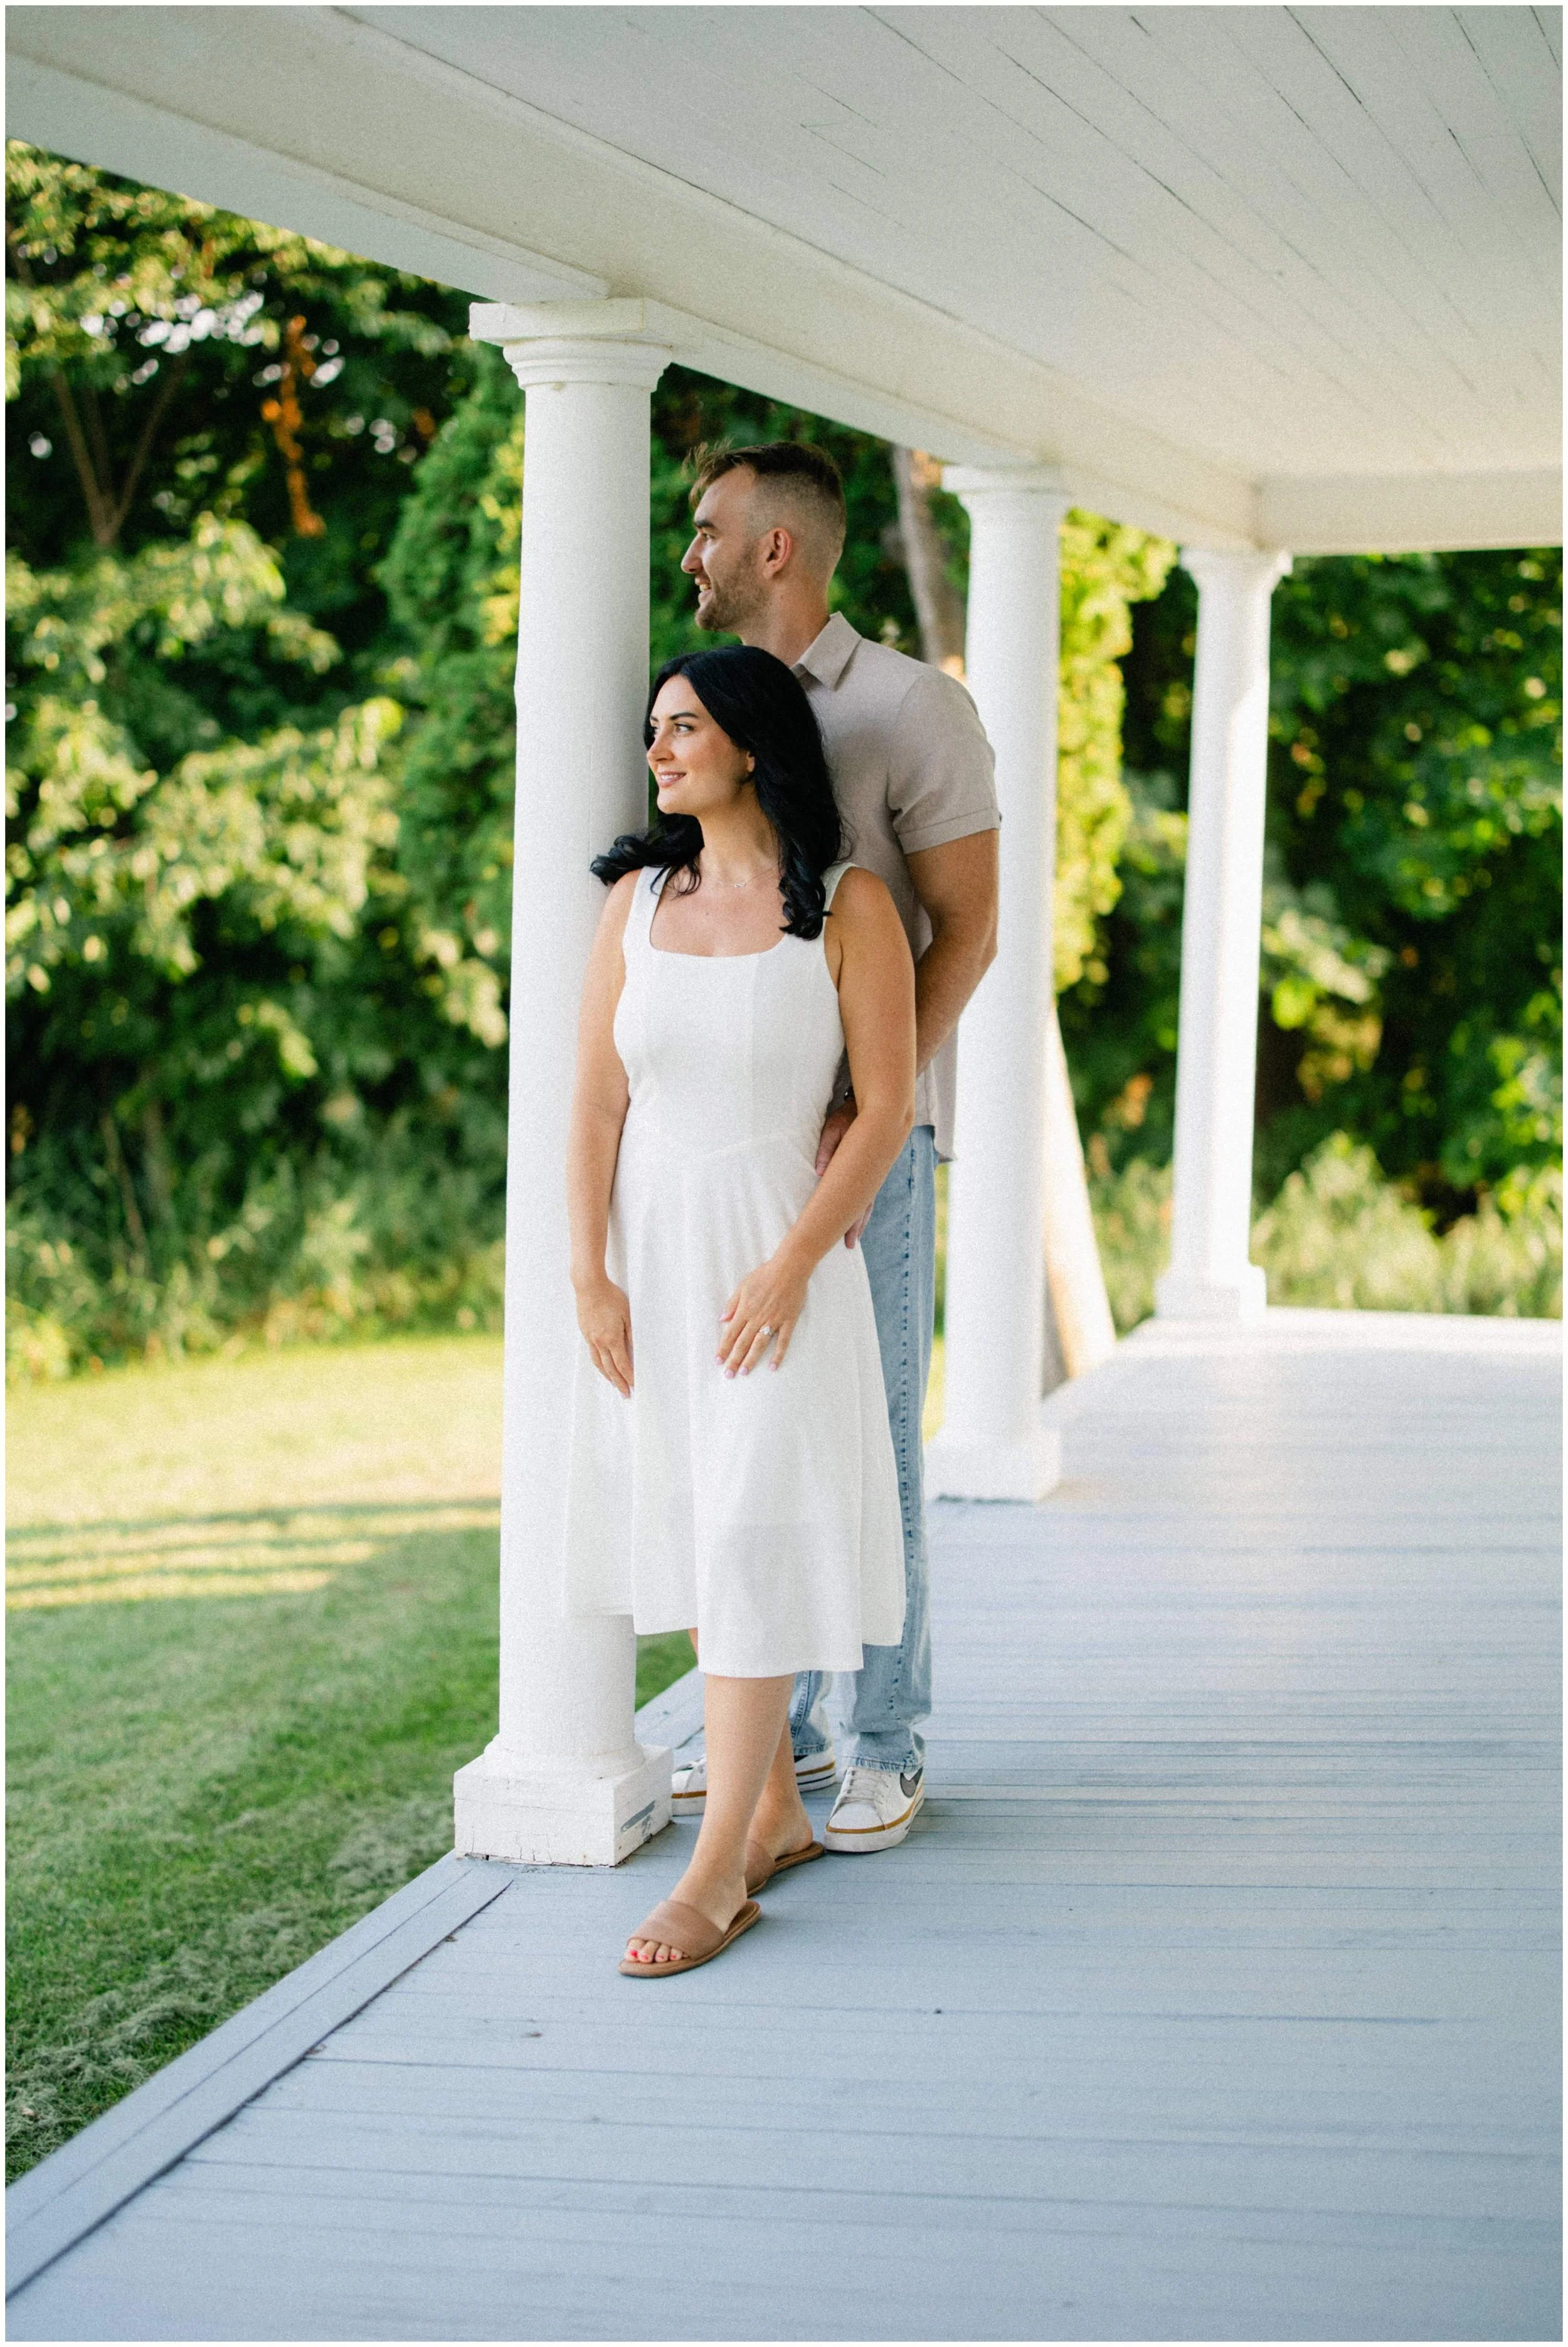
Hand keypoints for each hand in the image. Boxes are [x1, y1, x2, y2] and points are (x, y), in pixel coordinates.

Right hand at [575, 1276, 632, 1396]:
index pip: (622, 1364)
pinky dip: (599, 1363)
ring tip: (613, 1384)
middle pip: (609, 1368)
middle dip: (618, 1383)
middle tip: (625, 1394)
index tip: (634, 1386)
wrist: (588, 1285)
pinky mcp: (585, 1332)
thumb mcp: (627, 1314)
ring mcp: (590, 1337)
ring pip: (598, 1363)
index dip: (629, 1377)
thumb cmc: (610, 1296)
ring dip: (606, 1376)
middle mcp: (599, 1341)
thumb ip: (631, 1334)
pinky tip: (602, 1365)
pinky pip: (592, 1353)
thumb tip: (635, 1350)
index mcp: (611, 1338)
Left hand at [718, 1250, 809, 1375]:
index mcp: (745, 1310)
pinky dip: (778, 1355)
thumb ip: (732, 1304)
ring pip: (759, 1344)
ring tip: (744, 1372)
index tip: (718, 1361)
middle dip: (734, 1359)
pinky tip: (773, 1366)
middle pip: (743, 1343)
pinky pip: (783, 1341)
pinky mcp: (788, 1321)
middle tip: (729, 1375)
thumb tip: (722, 1320)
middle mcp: (757, 1318)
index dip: (724, 1348)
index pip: (731, 1333)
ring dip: (751, 1359)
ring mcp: (773, 1321)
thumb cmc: (765, 1275)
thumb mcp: (743, 1286)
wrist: (789, 1268)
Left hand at [815, 1097, 871, 1247]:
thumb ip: (827, 1147)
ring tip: (853, 1237)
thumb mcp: (835, 1126)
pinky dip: (862, 1204)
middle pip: (863, 1205)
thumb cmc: (850, 1114)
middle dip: (856, 1226)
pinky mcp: (870, 1168)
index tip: (848, 1239)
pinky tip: (857, 1213)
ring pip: (866, 1200)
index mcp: (862, 1167)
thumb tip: (819, 1172)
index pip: (857, 1200)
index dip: (852, 1221)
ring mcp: (872, 1172)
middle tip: (850, 1246)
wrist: (876, 1103)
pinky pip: (866, 1190)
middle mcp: (870, 1174)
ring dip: (859, 1218)